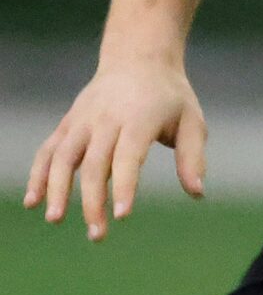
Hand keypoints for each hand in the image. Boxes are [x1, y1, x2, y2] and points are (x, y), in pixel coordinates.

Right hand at [25, 55, 207, 239]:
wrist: (138, 59)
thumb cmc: (171, 96)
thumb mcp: (193, 120)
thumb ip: (192, 157)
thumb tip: (197, 193)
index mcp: (138, 119)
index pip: (127, 157)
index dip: (124, 187)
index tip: (122, 215)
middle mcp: (105, 119)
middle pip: (93, 164)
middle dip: (92, 201)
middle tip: (97, 235)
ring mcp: (82, 121)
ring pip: (62, 157)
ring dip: (56, 190)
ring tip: (55, 220)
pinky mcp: (68, 123)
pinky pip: (48, 150)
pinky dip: (38, 175)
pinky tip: (33, 202)